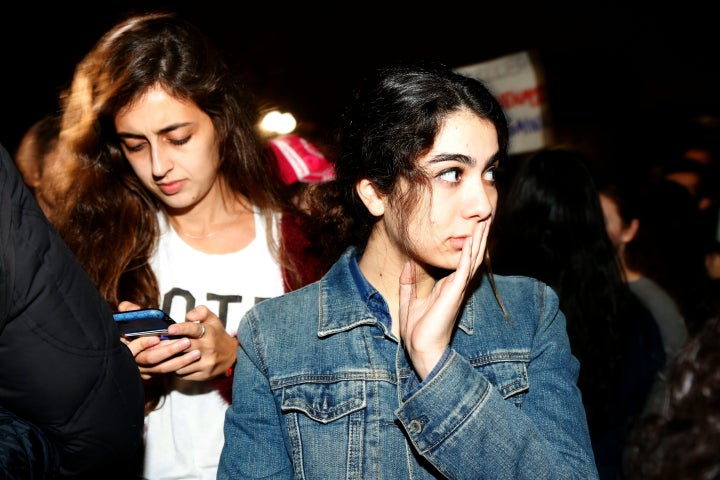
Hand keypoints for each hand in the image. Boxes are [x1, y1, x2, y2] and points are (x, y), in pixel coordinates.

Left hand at [117, 303, 236, 380]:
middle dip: (168, 345)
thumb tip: (189, 315)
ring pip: (181, 362)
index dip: (181, 329)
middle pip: (184, 347)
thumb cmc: (217, 334)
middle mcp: (208, 348)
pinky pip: (183, 373)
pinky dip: (175, 368)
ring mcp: (206, 363)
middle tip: (153, 343)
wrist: (232, 356)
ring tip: (158, 355)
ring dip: (169, 358)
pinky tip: (171, 363)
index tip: (169, 329)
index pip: (194, 329)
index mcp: (210, 332)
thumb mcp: (213, 319)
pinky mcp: (203, 375)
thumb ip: (201, 311)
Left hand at [398, 221, 487, 379]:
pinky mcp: (455, 293)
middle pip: (472, 256)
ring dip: (479, 240)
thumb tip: (407, 264)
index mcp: (447, 286)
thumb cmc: (417, 330)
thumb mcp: (408, 300)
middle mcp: (456, 286)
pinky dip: (468, 254)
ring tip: (485, 222)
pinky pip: (464, 270)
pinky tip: (472, 240)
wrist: (420, 347)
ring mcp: (458, 289)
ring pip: (473, 260)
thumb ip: (408, 282)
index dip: (468, 244)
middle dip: (479, 237)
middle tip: (486, 218)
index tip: (472, 227)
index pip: (461, 261)